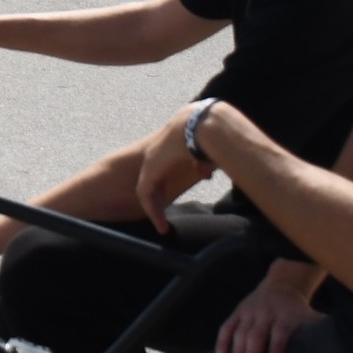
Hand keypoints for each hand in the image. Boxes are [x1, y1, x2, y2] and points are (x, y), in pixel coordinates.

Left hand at [134, 111, 217, 233]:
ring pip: (146, 190)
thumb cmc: (206, 134)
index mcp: (169, 148)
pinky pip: (145, 195)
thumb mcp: (205, 152)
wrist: (197, 125)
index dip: (166, 184)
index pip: (162, 168)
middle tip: (162, 219)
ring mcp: (151, 161)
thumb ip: (201, 164)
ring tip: (162, 226)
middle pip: (152, 181)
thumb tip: (205, 174)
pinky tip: (161, 224)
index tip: (171, 198)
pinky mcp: (149, 170)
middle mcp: (157, 154)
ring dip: (154, 210)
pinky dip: (152, 210)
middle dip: (156, 200)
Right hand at [214, 262, 322, 352]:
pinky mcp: (238, 312)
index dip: (277, 346)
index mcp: (285, 315)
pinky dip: (222, 341)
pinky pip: (227, 326)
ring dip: (237, 352)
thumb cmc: (297, 309)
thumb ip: (321, 332)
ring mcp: (250, 312)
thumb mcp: (311, 317)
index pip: (280, 331)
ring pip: (240, 332)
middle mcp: (266, 312)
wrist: (281, 283)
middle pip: (257, 334)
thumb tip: (343, 352)